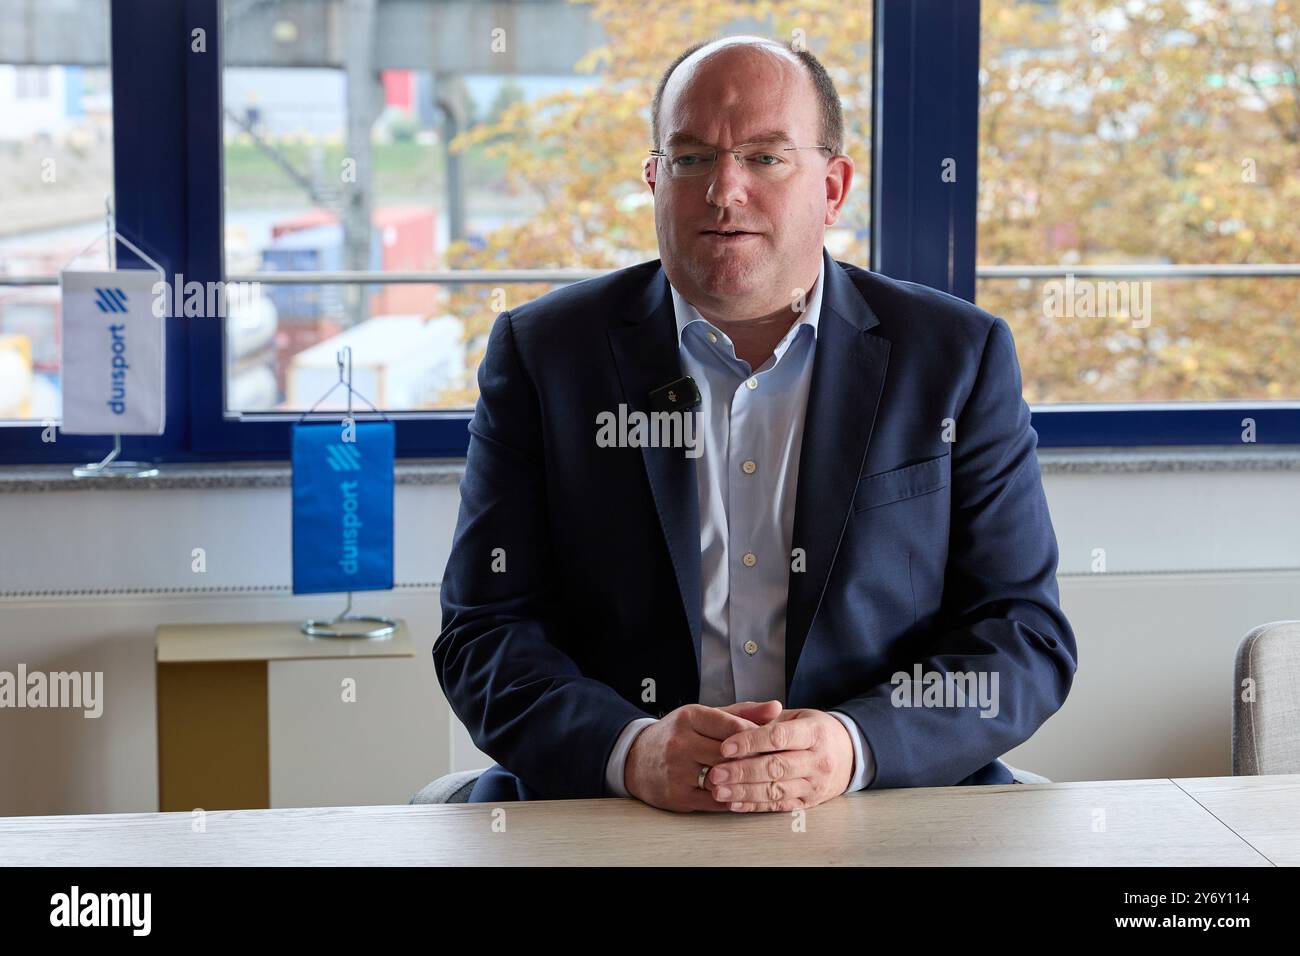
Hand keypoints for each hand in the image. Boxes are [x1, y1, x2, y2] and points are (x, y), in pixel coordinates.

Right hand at [624, 700, 782, 812]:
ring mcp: (677, 771)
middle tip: (776, 765)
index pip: (733, 725)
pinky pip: (715, 801)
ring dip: (745, 781)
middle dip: (755, 760)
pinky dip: (733, 798)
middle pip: (730, 754)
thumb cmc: (678, 735)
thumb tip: (777, 707)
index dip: (757, 736)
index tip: (772, 742)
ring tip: (763, 780)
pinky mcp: (677, 796)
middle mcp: (680, 742)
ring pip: (724, 778)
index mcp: (689, 717)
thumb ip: (742, 712)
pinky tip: (744, 794)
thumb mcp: (704, 716)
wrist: (636, 759)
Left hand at [705, 708, 853, 812]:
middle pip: (776, 767)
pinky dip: (754, 805)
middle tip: (715, 773)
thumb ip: (767, 718)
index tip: (725, 746)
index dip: (751, 742)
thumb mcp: (798, 716)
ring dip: (744, 792)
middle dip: (742, 771)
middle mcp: (818, 760)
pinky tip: (734, 803)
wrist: (849, 754)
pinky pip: (779, 805)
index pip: (779, 737)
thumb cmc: (815, 731)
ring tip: (719, 790)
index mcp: (815, 732)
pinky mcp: (809, 802)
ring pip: (776, 790)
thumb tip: (736, 720)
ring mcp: (815, 784)